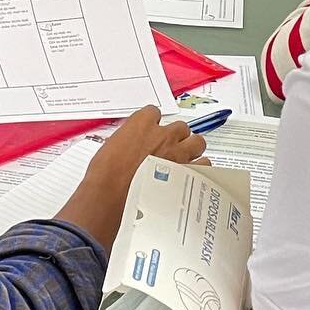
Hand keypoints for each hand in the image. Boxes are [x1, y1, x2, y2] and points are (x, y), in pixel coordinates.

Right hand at [57, 106, 205, 247]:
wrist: (111, 196)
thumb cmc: (106, 175)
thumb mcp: (110, 148)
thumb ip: (127, 142)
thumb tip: (131, 147)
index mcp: (142, 124)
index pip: (154, 113)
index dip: (154, 124)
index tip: (152, 132)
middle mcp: (163, 135)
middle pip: (181, 127)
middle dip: (177, 137)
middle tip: (171, 148)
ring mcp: (178, 153)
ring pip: (197, 142)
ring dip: (192, 150)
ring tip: (185, 159)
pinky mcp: (187, 172)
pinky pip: (204, 164)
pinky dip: (199, 169)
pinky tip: (192, 175)